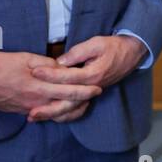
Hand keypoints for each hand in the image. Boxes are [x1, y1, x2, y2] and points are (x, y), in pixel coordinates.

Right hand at [0, 51, 102, 117]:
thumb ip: (47, 64)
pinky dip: (55, 112)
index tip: (97, 87)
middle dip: (83, 101)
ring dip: (70, 110)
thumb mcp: (25, 58)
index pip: (69, 91)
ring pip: (55, 114)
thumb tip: (62, 67)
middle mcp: (35, 102)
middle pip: (65, 106)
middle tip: (95, 95)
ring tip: (82, 104)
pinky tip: (61, 108)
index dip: (85, 90)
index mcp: (39, 88)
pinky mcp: (19, 111)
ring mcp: (27, 109)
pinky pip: (42, 115)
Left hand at [26, 35, 147, 121]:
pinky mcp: (90, 94)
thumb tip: (59, 62)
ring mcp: (91, 93)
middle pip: (67, 101)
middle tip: (29, 110)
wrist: (132, 54)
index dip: (50, 74)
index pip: (67, 77)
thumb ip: (78, 52)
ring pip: (71, 108)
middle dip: (47, 107)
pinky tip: (49, 116)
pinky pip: (76, 109)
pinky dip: (62, 115)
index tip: (34, 72)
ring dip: (52, 114)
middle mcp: (92, 87)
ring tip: (34, 117)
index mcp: (92, 74)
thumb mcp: (96, 43)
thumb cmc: (113, 47)